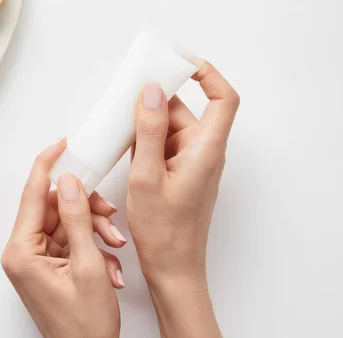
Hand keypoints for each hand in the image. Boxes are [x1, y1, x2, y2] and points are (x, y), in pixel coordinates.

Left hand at [2, 139, 124, 337]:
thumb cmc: (86, 328)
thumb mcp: (89, 266)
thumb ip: (77, 220)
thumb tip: (70, 183)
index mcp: (21, 252)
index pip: (33, 195)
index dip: (48, 165)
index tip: (62, 145)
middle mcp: (22, 254)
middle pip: (54, 209)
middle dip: (86, 209)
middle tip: (109, 213)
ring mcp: (35, 262)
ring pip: (65, 225)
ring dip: (93, 230)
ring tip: (115, 247)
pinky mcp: (48, 268)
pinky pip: (70, 243)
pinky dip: (91, 247)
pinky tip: (109, 265)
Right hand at [127, 62, 239, 288]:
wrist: (172, 268)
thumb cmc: (164, 231)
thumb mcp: (148, 177)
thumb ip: (149, 131)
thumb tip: (151, 92)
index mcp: (205, 150)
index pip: (223, 98)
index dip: (207, 75)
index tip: (178, 65)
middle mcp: (203, 153)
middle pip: (186, 111)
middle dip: (157, 101)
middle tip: (127, 97)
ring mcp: (191, 164)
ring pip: (171, 129)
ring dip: (147, 125)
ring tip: (119, 128)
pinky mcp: (179, 174)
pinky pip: (164, 147)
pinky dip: (146, 143)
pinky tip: (124, 148)